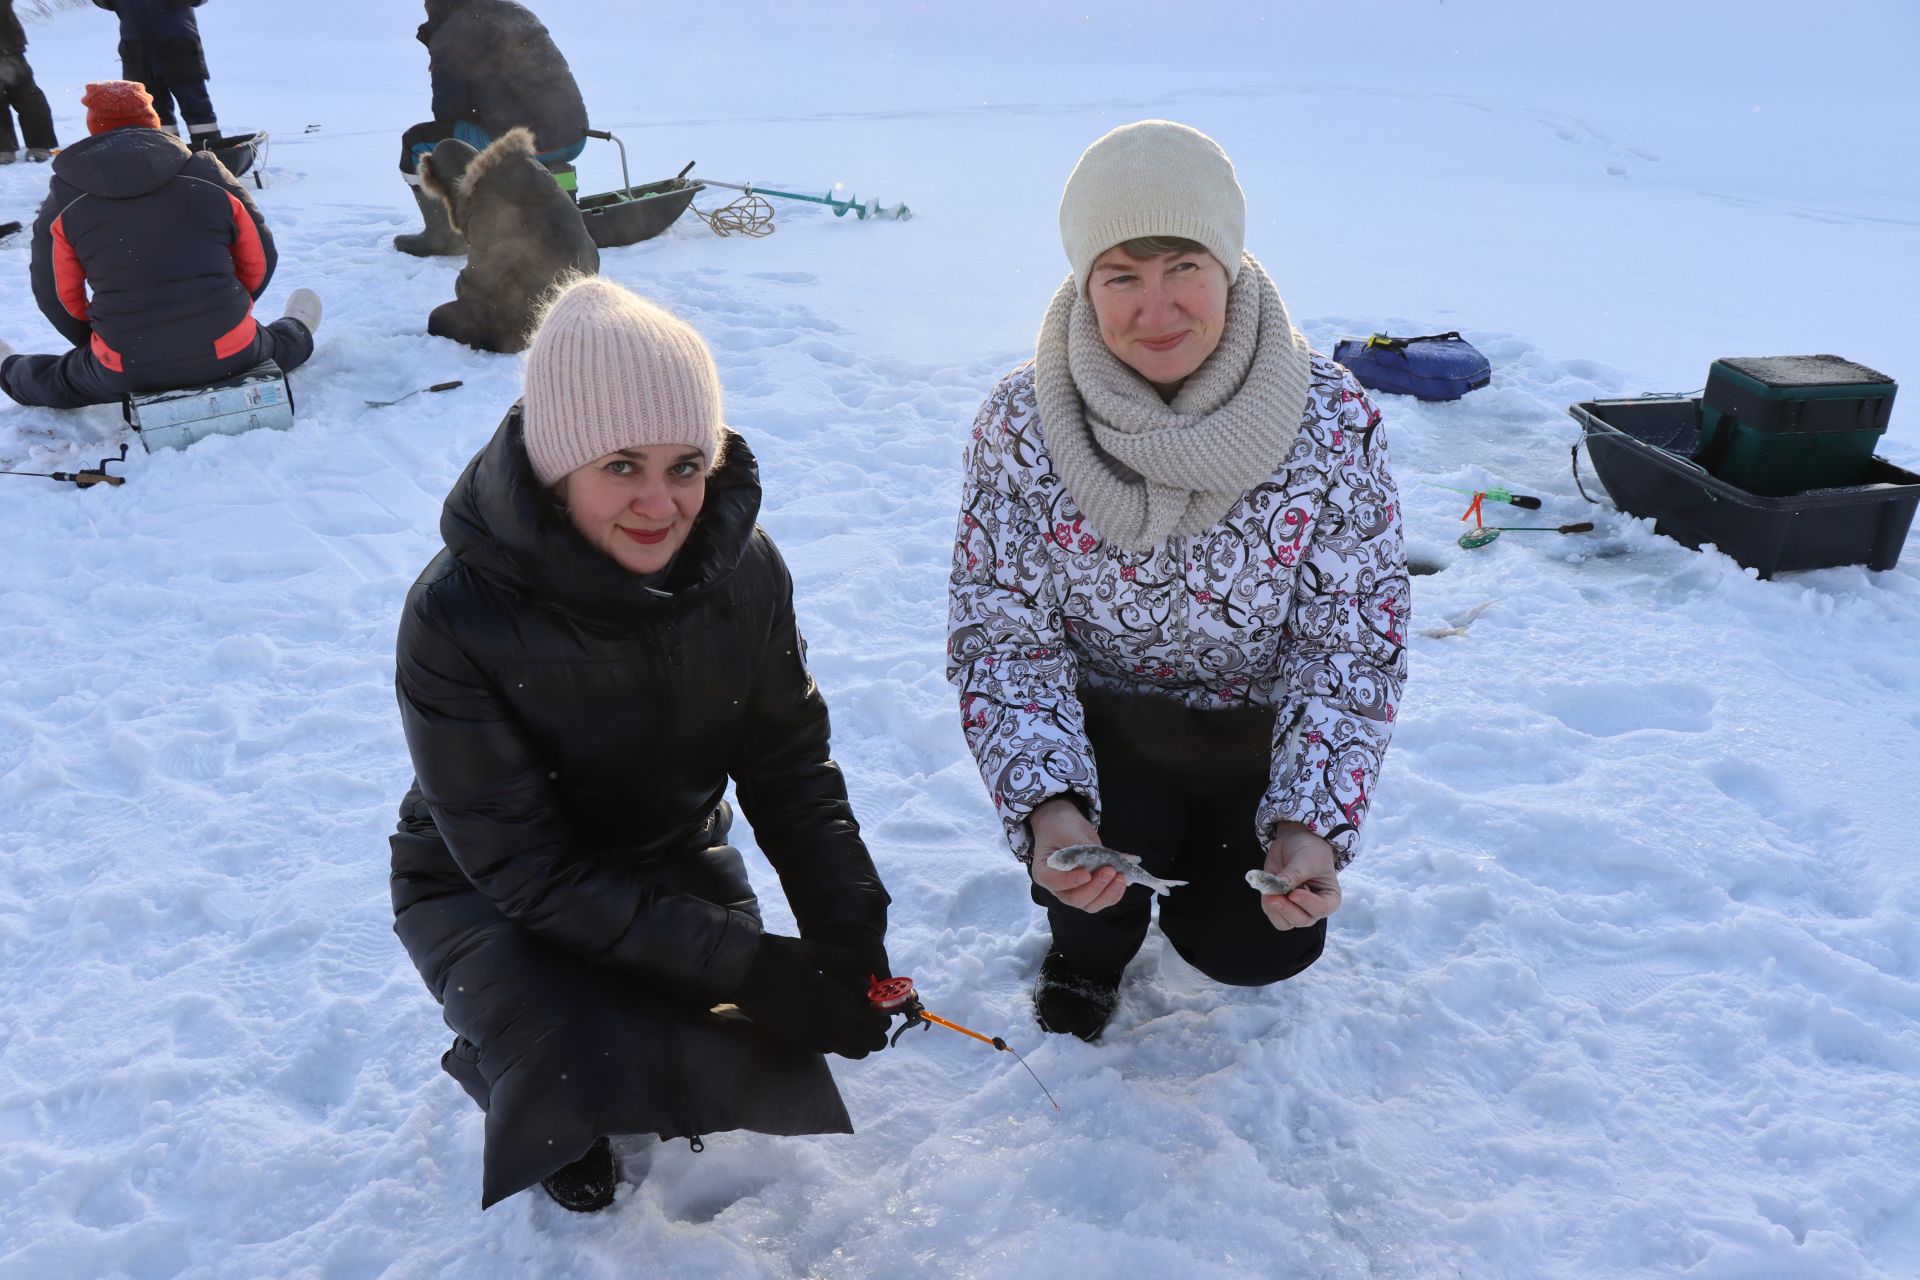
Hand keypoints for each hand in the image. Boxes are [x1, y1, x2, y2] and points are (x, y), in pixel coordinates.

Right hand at [732, 934, 891, 1058]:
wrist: (742, 974)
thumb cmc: (776, 956)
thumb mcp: (811, 950)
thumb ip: (841, 958)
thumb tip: (862, 964)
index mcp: (831, 997)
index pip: (872, 1018)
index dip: (884, 1015)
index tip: (882, 1004)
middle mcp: (825, 1021)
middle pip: (869, 1040)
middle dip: (877, 1030)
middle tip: (873, 1016)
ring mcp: (811, 1034)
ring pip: (852, 1052)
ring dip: (862, 1041)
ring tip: (859, 1025)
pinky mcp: (798, 1040)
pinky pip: (830, 1050)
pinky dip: (841, 1043)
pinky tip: (836, 1028)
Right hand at [1027, 796, 1127, 913]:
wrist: (1064, 826)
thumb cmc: (1060, 827)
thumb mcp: (1066, 831)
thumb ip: (1082, 848)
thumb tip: (1103, 861)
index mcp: (1044, 871)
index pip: (1054, 882)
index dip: (1070, 881)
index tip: (1086, 874)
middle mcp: (1058, 887)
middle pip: (1075, 899)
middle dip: (1095, 888)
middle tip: (1109, 870)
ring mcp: (1074, 891)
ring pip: (1090, 904)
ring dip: (1107, 894)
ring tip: (1120, 877)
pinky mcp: (1088, 890)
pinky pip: (1101, 900)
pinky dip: (1113, 894)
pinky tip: (1122, 881)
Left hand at [1259, 823, 1341, 930]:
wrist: (1296, 840)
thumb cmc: (1310, 850)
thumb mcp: (1306, 860)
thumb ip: (1293, 876)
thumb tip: (1277, 890)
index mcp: (1329, 898)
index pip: (1321, 909)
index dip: (1307, 904)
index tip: (1294, 893)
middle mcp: (1313, 908)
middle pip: (1301, 920)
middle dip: (1287, 909)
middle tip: (1274, 896)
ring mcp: (1296, 908)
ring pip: (1284, 922)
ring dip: (1274, 910)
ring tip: (1268, 894)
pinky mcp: (1280, 903)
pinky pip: (1272, 913)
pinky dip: (1266, 905)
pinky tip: (1265, 891)